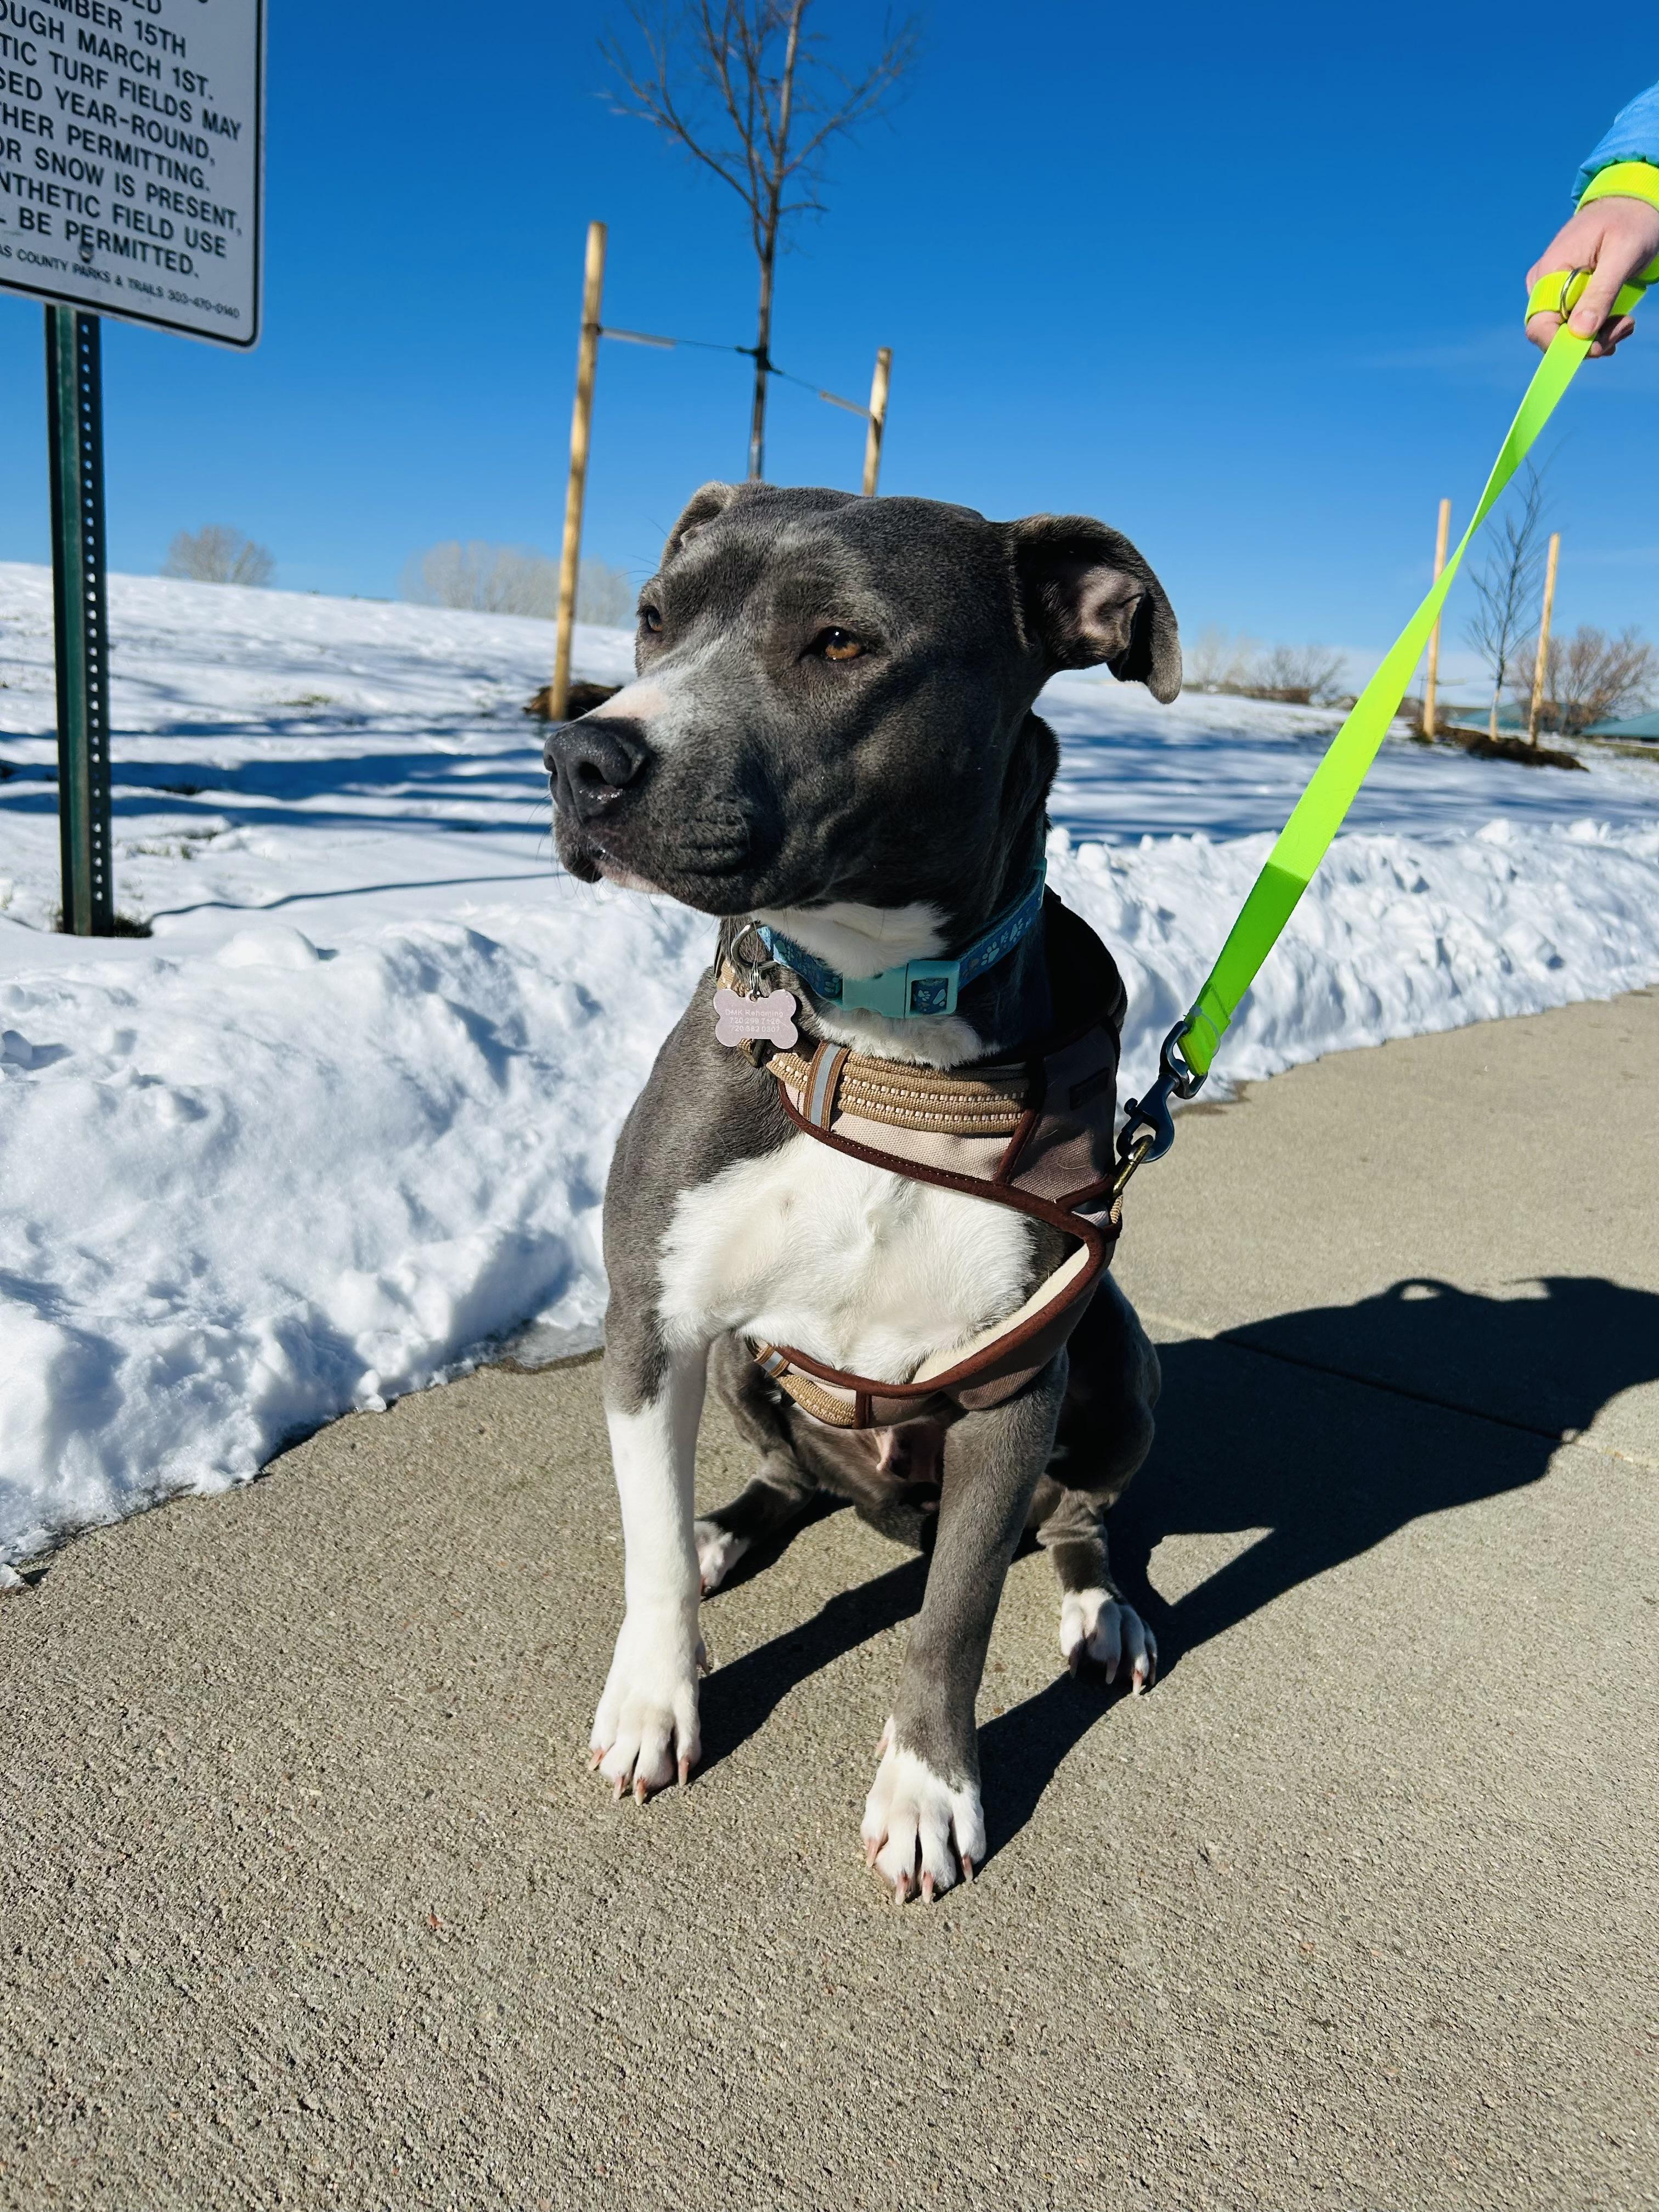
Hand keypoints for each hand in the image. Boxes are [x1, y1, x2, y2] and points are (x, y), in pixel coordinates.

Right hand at [1525, 195, 1658, 355]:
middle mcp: (1544, 285)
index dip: (1562, 346)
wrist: (1633, 205)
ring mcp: (1554, 291)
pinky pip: (1575, 326)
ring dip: (1598, 337)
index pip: (1539, 325)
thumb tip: (1580, 333)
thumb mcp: (1623, 253)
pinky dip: (1598, 331)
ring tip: (1626, 322)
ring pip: (1566, 335)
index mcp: (1550, 272)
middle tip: (1625, 327)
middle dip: (1589, 342)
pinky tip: (1618, 320)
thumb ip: (1601, 292)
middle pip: (1553, 335)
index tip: (1599, 348)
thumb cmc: (1630, 222)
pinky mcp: (1567, 296)